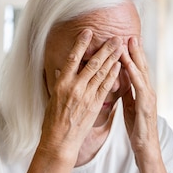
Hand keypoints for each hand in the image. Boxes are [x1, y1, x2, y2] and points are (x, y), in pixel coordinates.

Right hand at [40, 30, 123, 160]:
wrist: (60, 140)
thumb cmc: (53, 120)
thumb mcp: (52, 97)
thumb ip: (59, 82)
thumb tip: (60, 69)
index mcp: (61, 83)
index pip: (72, 58)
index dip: (81, 44)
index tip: (88, 32)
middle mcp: (74, 87)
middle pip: (92, 63)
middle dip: (105, 49)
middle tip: (115, 36)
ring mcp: (86, 96)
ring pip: (101, 73)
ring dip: (112, 58)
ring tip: (120, 46)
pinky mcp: (95, 104)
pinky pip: (106, 86)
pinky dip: (113, 74)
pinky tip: (118, 65)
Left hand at [119, 37, 159, 157]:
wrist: (145, 146)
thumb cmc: (137, 127)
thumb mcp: (130, 106)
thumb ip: (127, 92)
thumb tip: (120, 79)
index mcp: (142, 92)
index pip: (137, 70)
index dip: (133, 56)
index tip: (127, 42)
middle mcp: (148, 91)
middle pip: (141, 67)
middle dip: (136, 51)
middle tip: (131, 34)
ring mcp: (148, 97)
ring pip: (141, 73)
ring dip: (136, 57)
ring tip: (130, 43)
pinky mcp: (146, 105)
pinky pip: (139, 86)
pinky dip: (133, 73)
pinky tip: (128, 64)